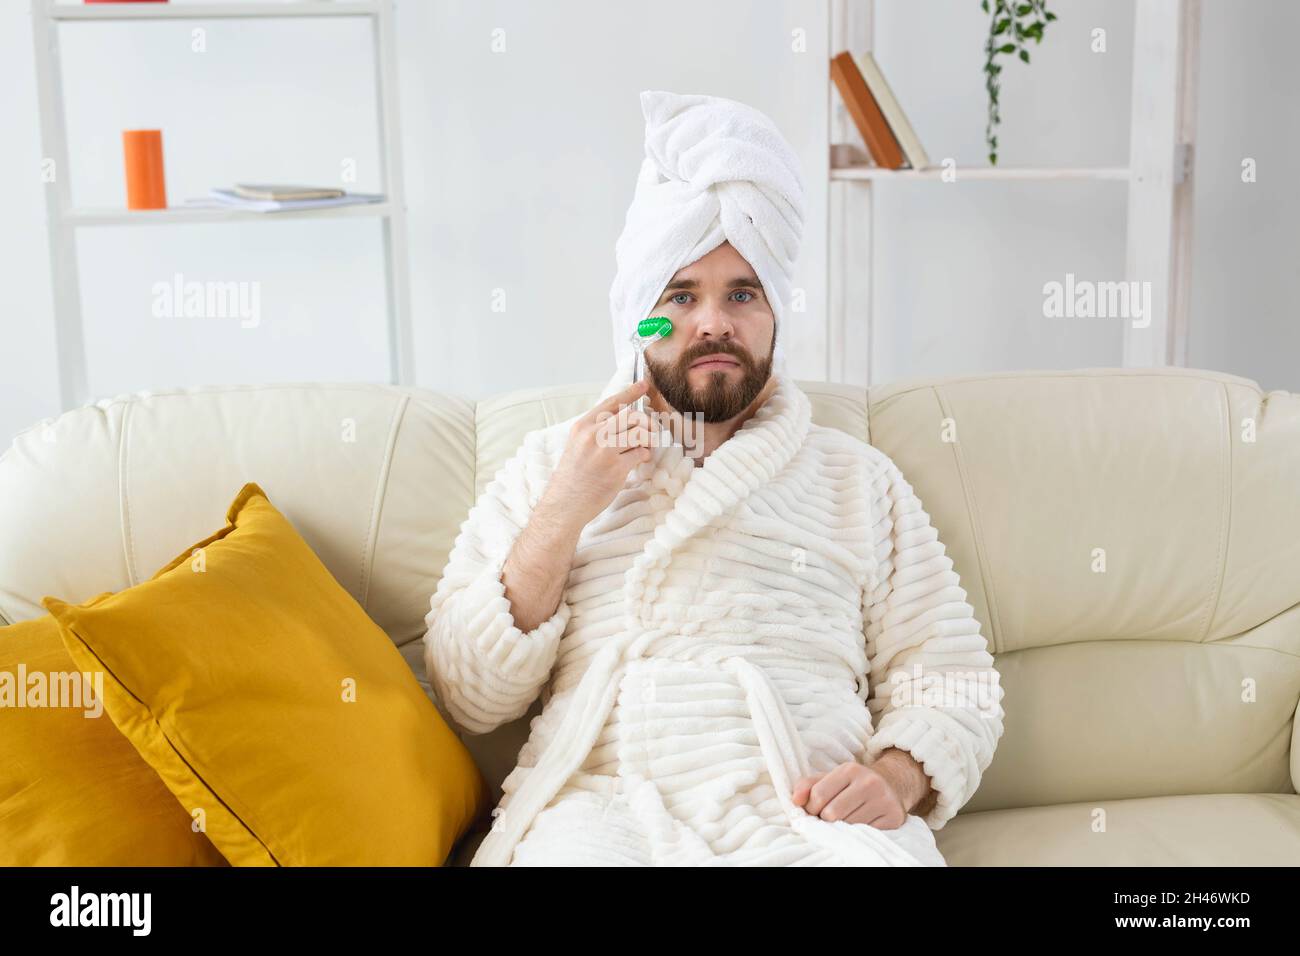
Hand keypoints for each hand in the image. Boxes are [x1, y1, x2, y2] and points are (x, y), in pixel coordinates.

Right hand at [540, 379, 654, 528]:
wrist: (565, 504)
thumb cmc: (573, 476)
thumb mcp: (578, 445)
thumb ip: (597, 430)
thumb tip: (626, 418)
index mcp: (582, 426)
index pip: (611, 402)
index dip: (631, 392)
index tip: (644, 384)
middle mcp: (593, 435)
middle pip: (632, 416)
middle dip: (647, 424)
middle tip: (650, 433)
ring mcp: (605, 451)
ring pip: (640, 434)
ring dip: (647, 441)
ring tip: (643, 449)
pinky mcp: (616, 468)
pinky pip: (641, 454)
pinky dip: (643, 457)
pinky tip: (636, 463)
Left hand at [791, 761, 909, 829]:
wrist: (891, 786)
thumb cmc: (852, 785)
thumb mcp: (830, 778)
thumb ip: (808, 785)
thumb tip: (795, 800)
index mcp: (849, 770)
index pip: (818, 795)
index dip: (811, 808)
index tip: (814, 810)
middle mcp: (868, 782)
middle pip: (832, 813)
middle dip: (824, 820)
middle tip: (828, 819)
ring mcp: (882, 800)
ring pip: (848, 826)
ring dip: (840, 829)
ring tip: (842, 822)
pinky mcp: (893, 817)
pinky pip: (865, 834)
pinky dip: (857, 834)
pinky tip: (858, 827)